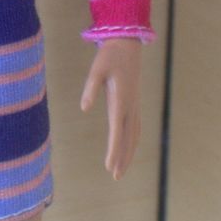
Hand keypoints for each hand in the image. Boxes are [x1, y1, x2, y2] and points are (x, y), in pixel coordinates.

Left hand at [79, 38, 143, 180]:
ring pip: (134, 134)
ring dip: (129, 152)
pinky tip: (130, 147)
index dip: (114, 150)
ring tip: (121, 169)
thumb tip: (84, 108)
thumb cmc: (110, 55)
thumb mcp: (96, 69)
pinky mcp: (135, 102)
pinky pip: (136, 127)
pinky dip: (133, 141)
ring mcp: (135, 104)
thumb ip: (90, 88)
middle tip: (115, 176)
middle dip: (122, 158)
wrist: (127, 43)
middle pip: (128, 138)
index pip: (117, 131)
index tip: (109, 167)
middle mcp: (131, 106)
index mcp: (121, 100)